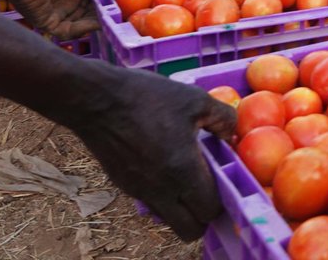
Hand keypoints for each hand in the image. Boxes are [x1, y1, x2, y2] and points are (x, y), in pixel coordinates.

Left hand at [0, 0, 117, 39]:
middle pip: (92, 14)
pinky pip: (70, 31)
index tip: (123, 3)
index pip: (96, 2)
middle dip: (106, 15)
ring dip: (99, 23)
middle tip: (121, 15)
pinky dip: (84, 29)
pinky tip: (96, 22)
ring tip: (113, 19)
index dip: (109, 3)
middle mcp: (68, 4)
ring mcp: (59, 15)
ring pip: (83, 25)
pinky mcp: (48, 24)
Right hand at [71, 69, 235, 240]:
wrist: (95, 99)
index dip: (224, 203)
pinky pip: (151, 203)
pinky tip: (168, 166)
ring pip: (169, 219)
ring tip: (191, 178)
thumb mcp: (196, 99)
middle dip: (205, 217)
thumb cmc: (148, 97)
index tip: (229, 185)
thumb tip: (232, 136)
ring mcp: (138, 191)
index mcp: (181, 171)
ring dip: (183, 209)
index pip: (209, 211)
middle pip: (189, 230)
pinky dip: (164, 196)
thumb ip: (224, 119)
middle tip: (213, 190)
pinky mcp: (123, 185)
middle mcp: (159, 190)